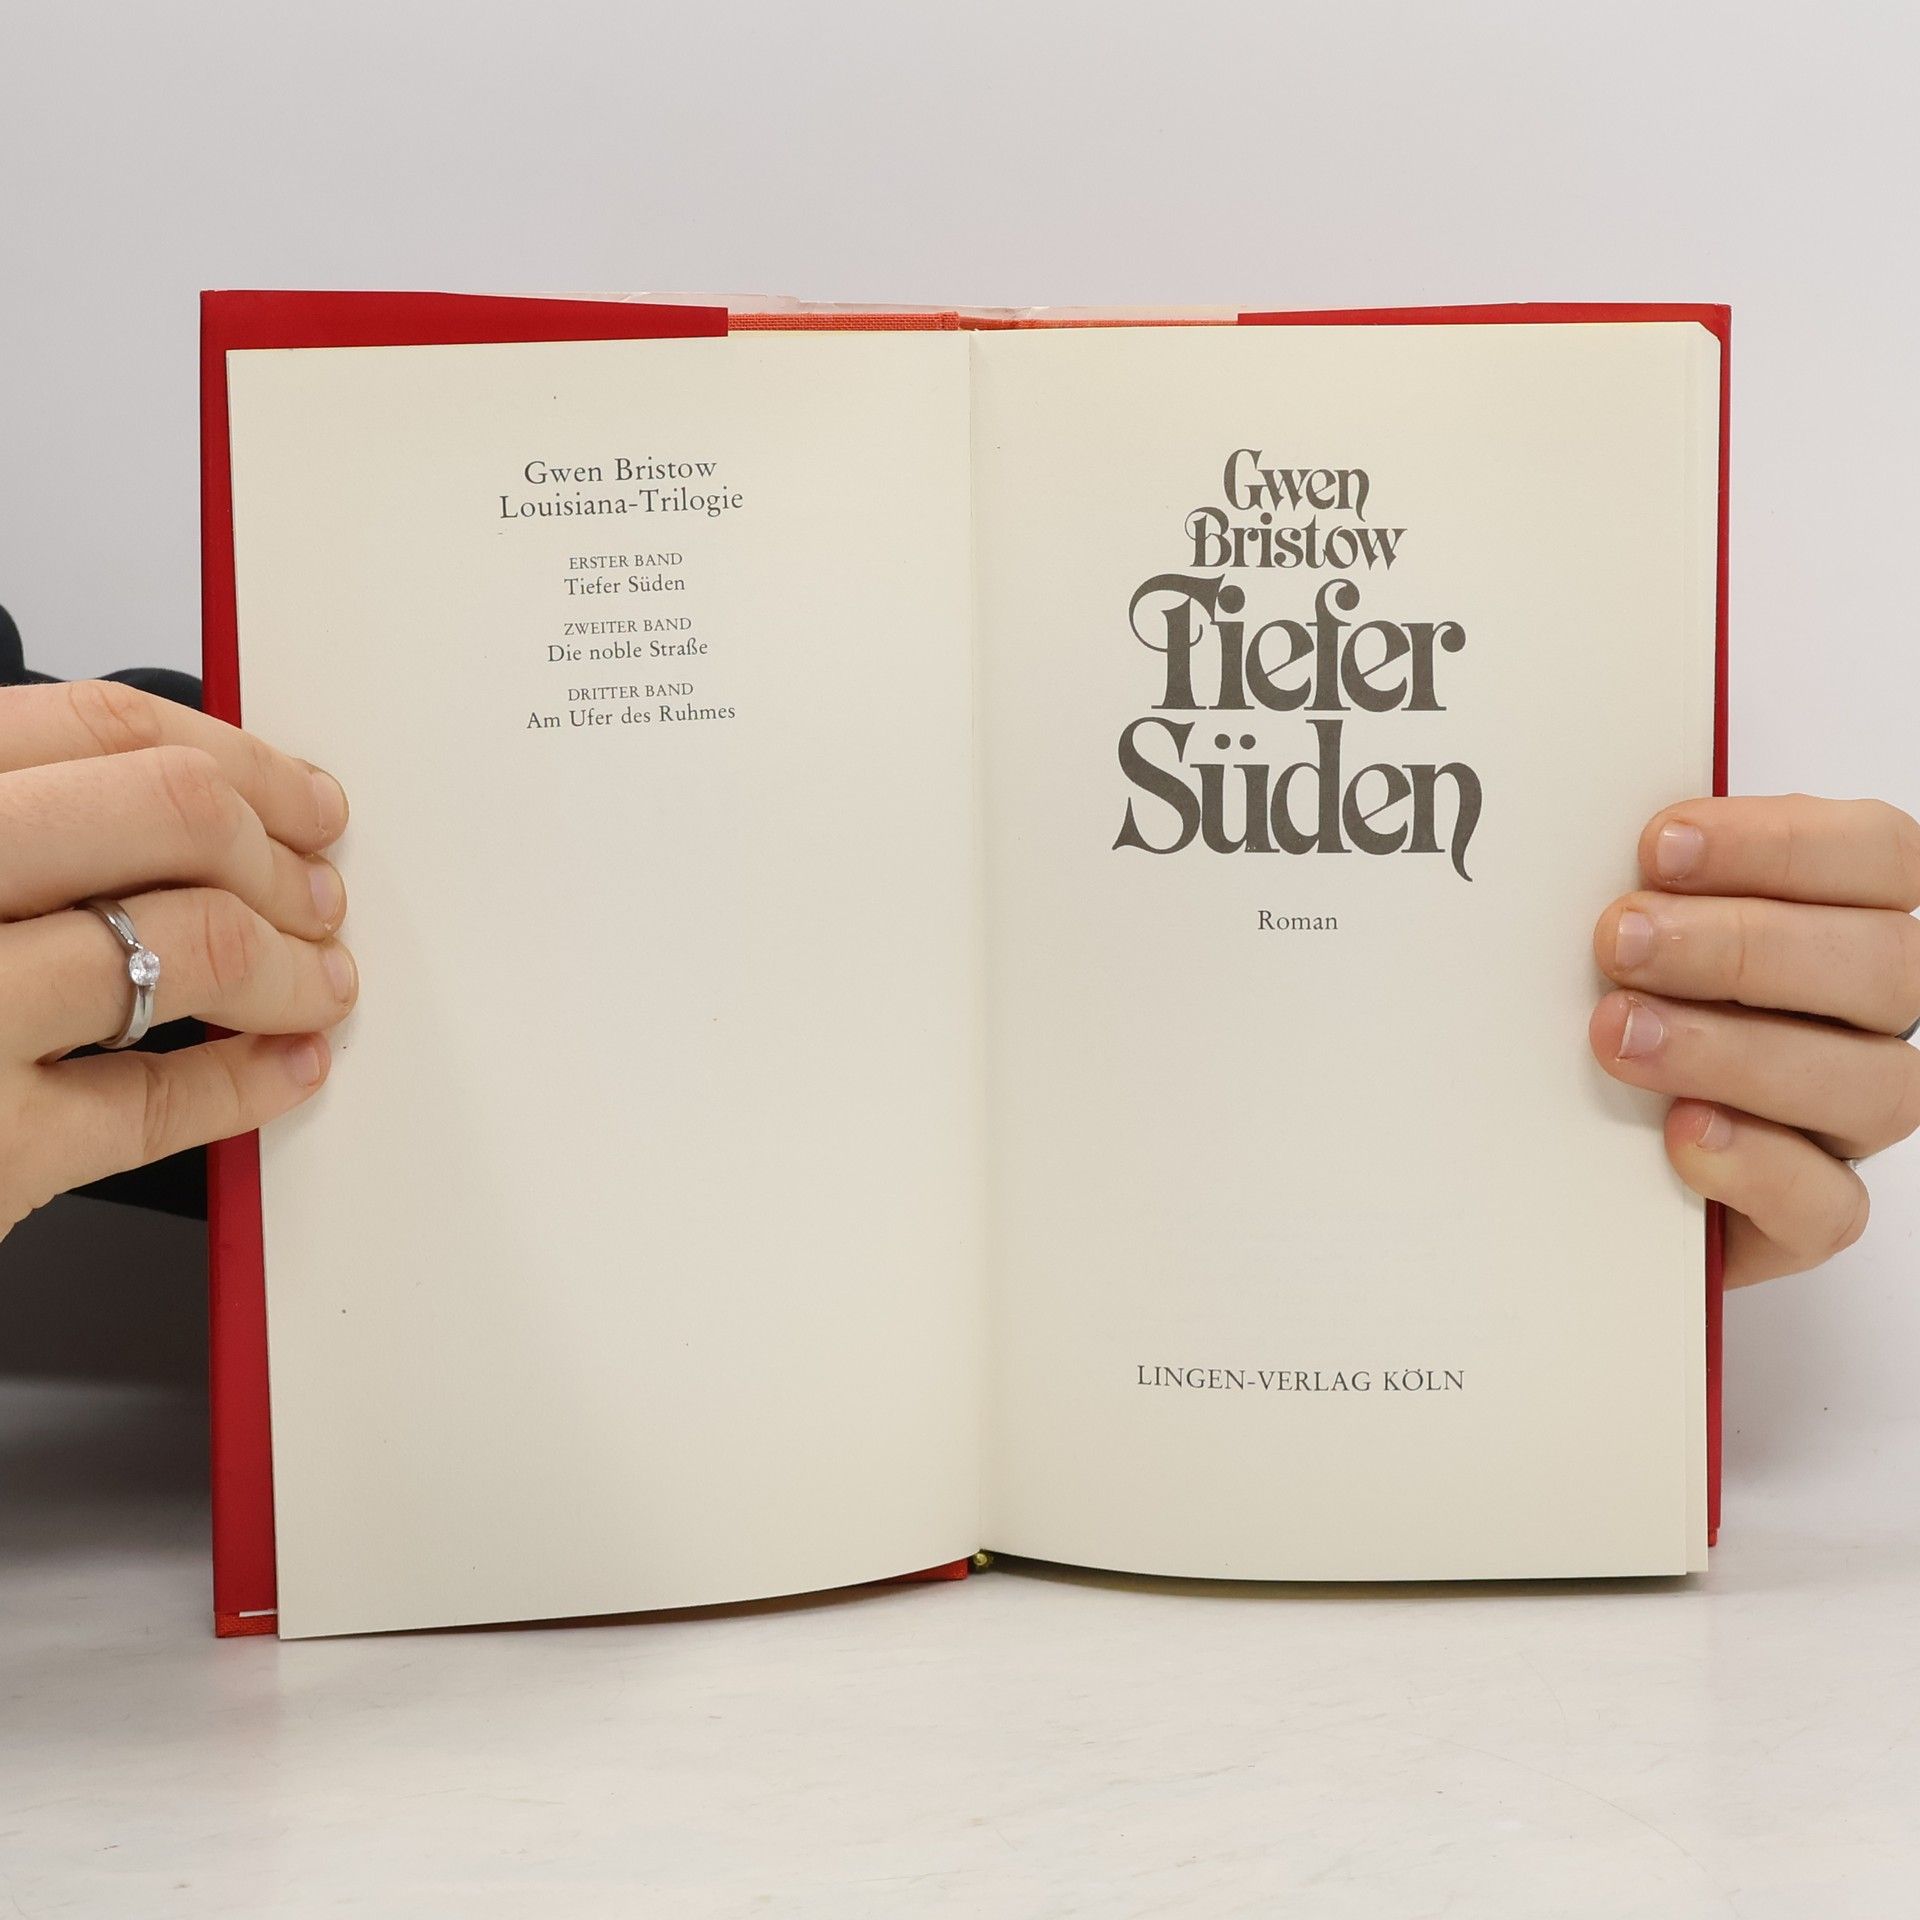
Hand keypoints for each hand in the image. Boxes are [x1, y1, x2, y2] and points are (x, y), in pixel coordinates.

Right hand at [0, 680, 355, 1238]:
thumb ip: (7, 832)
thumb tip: (193, 811)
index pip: (92, 727)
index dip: (234, 761)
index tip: (300, 800)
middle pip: (166, 814)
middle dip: (280, 857)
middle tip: (320, 896)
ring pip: (190, 943)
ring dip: (295, 965)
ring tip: (320, 983)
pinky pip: (152, 1105)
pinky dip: (249, 1083)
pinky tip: (286, 1069)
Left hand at [1591, 795, 1919, 1285]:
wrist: (1574, 1149)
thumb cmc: (1622, 1000)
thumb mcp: (1631, 933)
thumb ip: (1648, 887)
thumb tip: (1581, 834)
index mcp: (1854, 920)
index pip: (1879, 855)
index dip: (1782, 844)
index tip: (1660, 845)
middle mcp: (1874, 1019)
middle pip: (1882, 968)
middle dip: (1742, 947)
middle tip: (1619, 941)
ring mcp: (1852, 1121)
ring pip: (1870, 1086)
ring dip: (1736, 1052)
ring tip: (1621, 1033)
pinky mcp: (1810, 1217)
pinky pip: (1828, 1205)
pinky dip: (1756, 1165)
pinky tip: (1683, 1134)